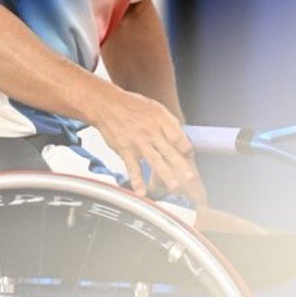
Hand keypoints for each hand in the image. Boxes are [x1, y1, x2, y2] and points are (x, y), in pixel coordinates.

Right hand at [89, 85, 200, 199]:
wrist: (106, 105)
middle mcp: (151, 131)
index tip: (189, 156)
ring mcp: (138, 142)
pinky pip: (133, 167)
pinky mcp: (125, 149)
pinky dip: (137, 181)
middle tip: (190, 177)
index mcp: (160, 119)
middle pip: (169, 150)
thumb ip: (168, 121)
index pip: (178, 136)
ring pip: (154, 160)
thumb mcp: (154, 106)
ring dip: (165, 174)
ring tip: (173, 186)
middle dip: (181, 165)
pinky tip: (141, 192)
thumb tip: (182, 134)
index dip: (185, 147)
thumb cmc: (130, 105)